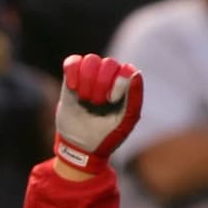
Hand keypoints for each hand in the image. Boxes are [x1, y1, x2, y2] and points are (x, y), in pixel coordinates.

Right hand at [54, 53, 142, 173]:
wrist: (81, 148)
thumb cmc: (107, 136)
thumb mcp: (125, 122)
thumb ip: (134, 98)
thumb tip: (135, 73)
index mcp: (126, 87)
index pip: (125, 69)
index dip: (117, 83)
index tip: (111, 101)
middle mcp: (109, 78)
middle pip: (108, 63)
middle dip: (100, 84)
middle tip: (96, 103)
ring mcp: (90, 78)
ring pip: (90, 60)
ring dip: (86, 80)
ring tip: (84, 98)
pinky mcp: (71, 80)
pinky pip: (72, 62)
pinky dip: (72, 72)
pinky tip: (73, 88)